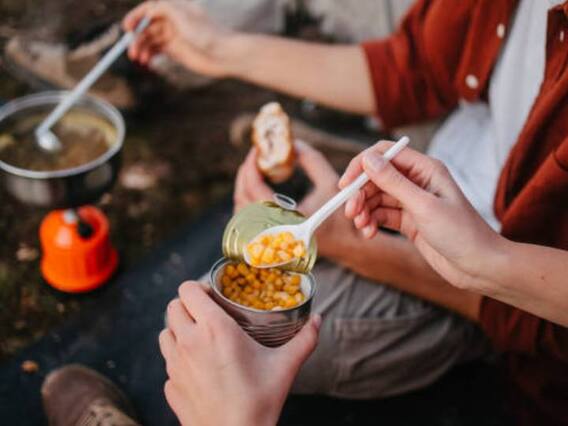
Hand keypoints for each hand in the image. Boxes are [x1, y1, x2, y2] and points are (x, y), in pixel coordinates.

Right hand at [123, 0, 232, 75]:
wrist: (225, 54)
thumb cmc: (208, 34)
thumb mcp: (183, 17)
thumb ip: (164, 8)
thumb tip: (148, 9)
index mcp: (174, 8)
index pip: (149, 10)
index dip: (136, 17)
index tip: (127, 28)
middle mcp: (172, 21)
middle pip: (147, 26)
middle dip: (137, 37)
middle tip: (132, 51)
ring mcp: (174, 36)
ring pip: (150, 40)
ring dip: (141, 48)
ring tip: (139, 59)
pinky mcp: (177, 51)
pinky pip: (157, 51)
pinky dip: (149, 55)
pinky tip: (146, 62)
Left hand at [160, 282, 320, 425]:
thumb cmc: (259, 401)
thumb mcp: (285, 366)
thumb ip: (304, 339)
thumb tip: (317, 319)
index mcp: (213, 329)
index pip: (187, 289)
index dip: (198, 287)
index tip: (214, 296)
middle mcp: (188, 342)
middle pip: (173, 307)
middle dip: (188, 305)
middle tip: (208, 314)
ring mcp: (174, 365)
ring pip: (165, 333)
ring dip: (179, 329)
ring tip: (200, 338)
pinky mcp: (170, 386)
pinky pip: (168, 362)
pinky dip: (179, 358)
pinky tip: (199, 368)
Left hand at [234, 141, 359, 259]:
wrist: (348, 243)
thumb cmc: (341, 214)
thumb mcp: (330, 181)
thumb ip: (311, 159)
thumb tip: (293, 143)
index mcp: (290, 219)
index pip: (256, 191)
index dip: (251, 167)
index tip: (257, 151)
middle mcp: (276, 232)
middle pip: (242, 201)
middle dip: (244, 175)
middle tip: (253, 158)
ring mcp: (271, 240)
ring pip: (241, 213)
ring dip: (243, 189)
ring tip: (254, 170)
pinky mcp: (271, 241)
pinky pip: (248, 222)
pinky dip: (247, 202)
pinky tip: (256, 189)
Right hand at [339, 141, 505, 290]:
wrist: (480, 266)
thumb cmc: (462, 233)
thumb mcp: (424, 206)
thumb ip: (394, 182)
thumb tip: (368, 160)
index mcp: (425, 169)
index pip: (384, 154)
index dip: (362, 166)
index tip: (346, 185)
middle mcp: (417, 181)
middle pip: (376, 177)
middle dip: (360, 193)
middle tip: (350, 212)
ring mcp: (412, 201)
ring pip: (376, 197)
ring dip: (363, 210)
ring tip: (361, 226)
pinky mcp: (409, 221)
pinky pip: (381, 215)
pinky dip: (371, 222)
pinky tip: (369, 233)